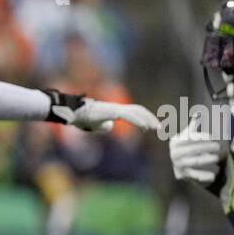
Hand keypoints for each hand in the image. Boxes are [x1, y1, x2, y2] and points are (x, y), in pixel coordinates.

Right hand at [45, 89, 159, 132]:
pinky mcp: (112, 111)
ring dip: (147, 119)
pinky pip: (128, 116)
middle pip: (138, 110)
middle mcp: (117, 107)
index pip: (133, 112)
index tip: (151, 126)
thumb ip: (104, 125)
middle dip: (149, 118)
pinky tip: (145, 127)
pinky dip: (138, 121)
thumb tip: (110, 127)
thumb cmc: (83, 119)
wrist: (75, 114)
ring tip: (155, 127)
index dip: (143, 117)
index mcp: (114, 110)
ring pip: (136, 112)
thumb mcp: (95, 125)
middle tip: (158, 127)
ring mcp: (115, 108)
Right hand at [169, 124, 226, 185]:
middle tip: (219, 147)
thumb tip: (199, 112)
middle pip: (193, 150)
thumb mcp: (188, 134)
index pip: (190, 139)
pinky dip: (204, 175)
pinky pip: (195, 175)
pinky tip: (214, 173)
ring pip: (195, 162)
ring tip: (217, 158)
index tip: (212, 137)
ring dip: (207, 160)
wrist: (177, 163)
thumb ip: (194, 123)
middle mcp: (174, 154)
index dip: (201, 138)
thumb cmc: (186, 145)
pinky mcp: (183, 175)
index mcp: (176, 142)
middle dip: (207, 149)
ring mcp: (178, 165)